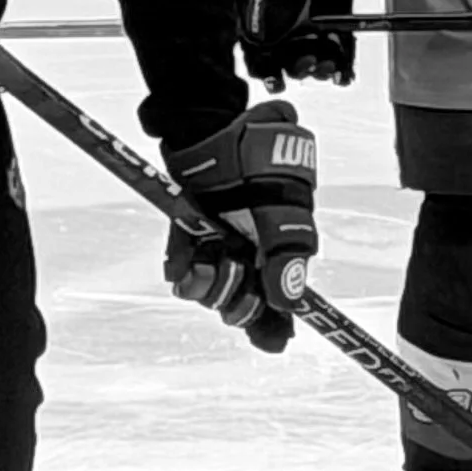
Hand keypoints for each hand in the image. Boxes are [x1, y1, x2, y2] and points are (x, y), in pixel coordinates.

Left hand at [163, 102, 319, 351]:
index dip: (275, 326)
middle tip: (234, 269)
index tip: (271, 342)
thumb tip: (289, 302)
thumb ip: (288, 253)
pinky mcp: (190, 237)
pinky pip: (183, 272)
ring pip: (213, 294)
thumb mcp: (284, 205)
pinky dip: (183, 270)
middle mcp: (251, 254)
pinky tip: (182, 263)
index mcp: (282, 249)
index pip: (282, 304)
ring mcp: (220, 247)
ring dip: (209, 282)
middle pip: (245, 306)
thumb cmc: (258, 158)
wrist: (211, 128)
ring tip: (208, 256)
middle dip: (238, 300)